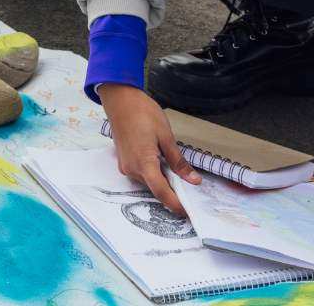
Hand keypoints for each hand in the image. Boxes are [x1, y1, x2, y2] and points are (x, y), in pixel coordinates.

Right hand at [97, 83, 198, 214]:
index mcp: (144, 163)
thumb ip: (178, 161)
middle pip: (155, 188)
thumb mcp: (166, 136)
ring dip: (163, 180)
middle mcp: (132, 169)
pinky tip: (163, 164)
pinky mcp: (124, 162)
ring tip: (177, 172)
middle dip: (172, 191)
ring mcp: (126, 166)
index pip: (162, 192)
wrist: (120, 100)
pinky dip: (154, 173)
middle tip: (190, 189)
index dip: (176, 205)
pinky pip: (141, 173)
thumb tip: (193, 180)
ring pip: (149, 181)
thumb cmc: (142, 113)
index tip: (188, 212)